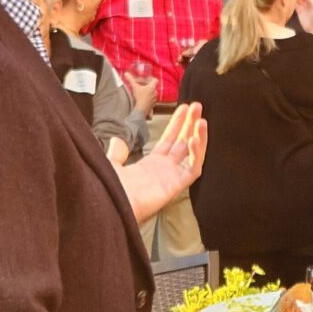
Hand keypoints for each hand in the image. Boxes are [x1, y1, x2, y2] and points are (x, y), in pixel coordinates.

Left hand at [111, 103, 206, 221]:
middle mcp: (166, 169)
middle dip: (191, 124)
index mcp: (152, 164)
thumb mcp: (112, 165)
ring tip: (201, 119)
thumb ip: (117, 153)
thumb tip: (116, 140)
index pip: (170, 140)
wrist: (112, 205)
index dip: (177, 124)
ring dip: (199, 136)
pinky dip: (196, 155)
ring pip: (193, 154)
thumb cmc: (111, 189)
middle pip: (184, 142)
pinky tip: (194, 139)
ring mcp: (173, 177)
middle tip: (197, 106)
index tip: (183, 108)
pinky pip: (192, 169)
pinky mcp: (177, 186)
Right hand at [124, 72, 157, 115]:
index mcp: (152, 87)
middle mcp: (155, 92)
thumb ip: (130, 80)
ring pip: (152, 94)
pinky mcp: (153, 105)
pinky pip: (151, 100)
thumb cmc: (139, 97)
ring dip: (148, 93)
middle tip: (142, 86)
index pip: (155, 80)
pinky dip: (148, 99)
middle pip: (153, 87)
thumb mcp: (134, 87)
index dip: (152, 79)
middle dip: (148, 86)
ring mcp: (155, 99)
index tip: (148, 79)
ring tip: (142, 94)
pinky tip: (143, 100)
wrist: (142, 109)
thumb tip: (126, 73)